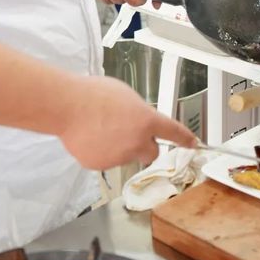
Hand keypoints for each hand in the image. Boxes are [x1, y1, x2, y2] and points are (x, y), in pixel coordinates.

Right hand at [59, 76, 197, 169]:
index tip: (192, 143)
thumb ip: (137, 110)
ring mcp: (119, 156)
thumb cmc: (93, 95)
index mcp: (146, 120)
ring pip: (126, 155)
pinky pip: (106, 160)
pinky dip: (101, 152)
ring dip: (119, 146)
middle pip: (152, 153)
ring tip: (100, 128)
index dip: (184, 138)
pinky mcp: (101, 165)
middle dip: (145, 146)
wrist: (68, 107)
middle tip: (130, 134)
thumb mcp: (124, 94)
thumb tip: (137, 118)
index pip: (173, 131)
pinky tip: (90, 137)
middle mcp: (137, 142)